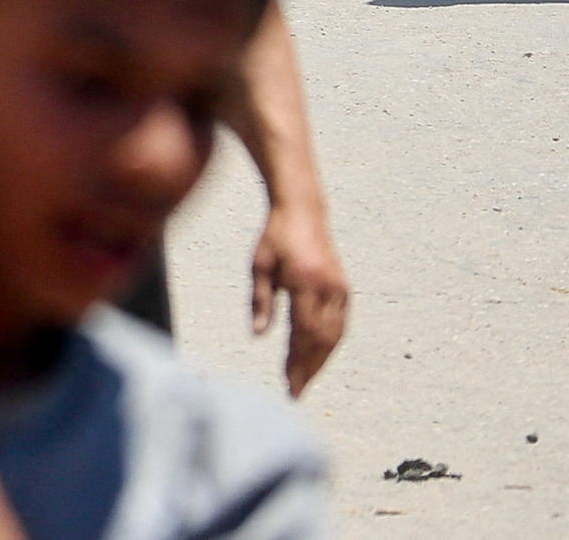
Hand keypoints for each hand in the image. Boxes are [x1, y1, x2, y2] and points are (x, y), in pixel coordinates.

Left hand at [250, 195, 348, 392]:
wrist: (302, 210)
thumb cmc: (274, 236)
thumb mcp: (259, 265)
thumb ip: (260, 301)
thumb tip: (257, 336)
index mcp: (306, 284)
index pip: (303, 333)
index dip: (297, 361)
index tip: (288, 383)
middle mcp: (329, 290)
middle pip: (322, 341)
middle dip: (309, 369)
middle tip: (295, 392)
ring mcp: (341, 290)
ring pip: (335, 336)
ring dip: (321, 360)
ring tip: (305, 380)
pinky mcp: (345, 289)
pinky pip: (341, 324)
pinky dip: (330, 344)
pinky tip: (319, 357)